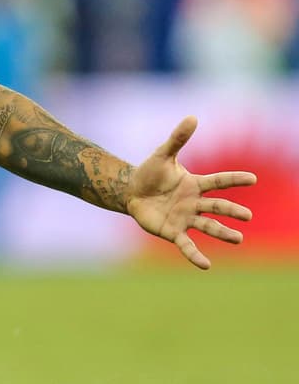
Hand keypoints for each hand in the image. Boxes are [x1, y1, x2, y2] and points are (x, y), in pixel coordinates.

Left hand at [126, 116, 255, 269]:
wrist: (131, 191)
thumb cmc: (150, 173)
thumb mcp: (162, 155)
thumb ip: (178, 139)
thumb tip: (193, 117)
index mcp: (195, 184)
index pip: (218, 181)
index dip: (234, 179)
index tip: (252, 178)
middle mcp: (194, 203)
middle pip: (217, 206)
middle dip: (232, 211)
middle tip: (247, 216)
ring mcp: (185, 218)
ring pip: (208, 226)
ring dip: (223, 233)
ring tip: (239, 239)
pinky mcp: (173, 232)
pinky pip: (187, 245)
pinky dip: (195, 255)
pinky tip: (206, 265)